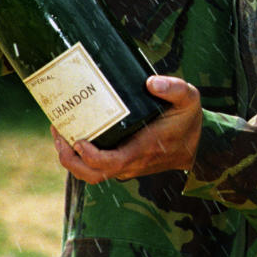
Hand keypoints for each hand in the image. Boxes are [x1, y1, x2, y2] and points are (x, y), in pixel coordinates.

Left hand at [52, 76, 202, 182]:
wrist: (197, 147)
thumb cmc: (189, 122)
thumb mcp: (189, 99)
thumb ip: (174, 89)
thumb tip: (151, 82)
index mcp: (144, 150)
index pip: (111, 163)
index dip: (90, 156)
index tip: (79, 140)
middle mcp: (132, 163)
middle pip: (92, 174)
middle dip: (69, 159)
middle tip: (58, 132)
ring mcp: (126, 167)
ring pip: (91, 174)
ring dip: (71, 159)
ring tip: (60, 134)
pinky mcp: (123, 165)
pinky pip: (97, 168)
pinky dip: (80, 157)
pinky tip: (73, 135)